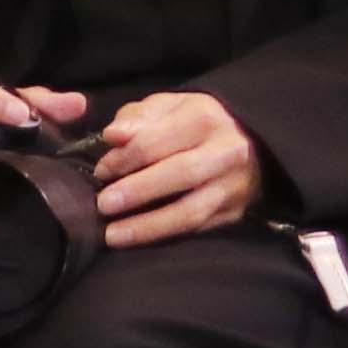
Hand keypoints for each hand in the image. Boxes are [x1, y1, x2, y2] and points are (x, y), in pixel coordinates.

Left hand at [91, 92, 263, 246]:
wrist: (246, 139)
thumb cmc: (191, 122)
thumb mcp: (165, 108)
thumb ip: (137, 118)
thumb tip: (113, 135)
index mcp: (204, 118)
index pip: (158, 141)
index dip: (124, 158)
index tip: (101, 171)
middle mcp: (225, 152)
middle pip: (180, 174)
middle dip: (137, 192)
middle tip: (104, 205)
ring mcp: (233, 185)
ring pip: (191, 211)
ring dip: (148, 226)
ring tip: (114, 235)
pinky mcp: (234, 212)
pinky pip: (197, 229)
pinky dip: (164, 235)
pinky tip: (138, 240)